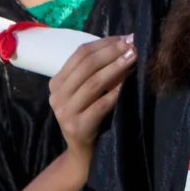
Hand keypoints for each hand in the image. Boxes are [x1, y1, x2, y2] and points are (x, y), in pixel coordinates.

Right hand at [49, 35, 135, 166]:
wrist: (84, 153)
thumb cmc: (90, 116)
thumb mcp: (89, 91)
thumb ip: (97, 70)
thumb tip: (125, 42)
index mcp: (56, 83)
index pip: (79, 54)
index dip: (104, 43)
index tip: (126, 37)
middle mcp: (56, 96)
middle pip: (86, 66)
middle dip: (112, 52)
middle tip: (133, 44)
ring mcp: (64, 112)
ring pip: (93, 83)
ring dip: (115, 67)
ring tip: (133, 57)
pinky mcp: (77, 127)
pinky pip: (99, 105)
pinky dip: (115, 92)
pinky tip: (128, 83)